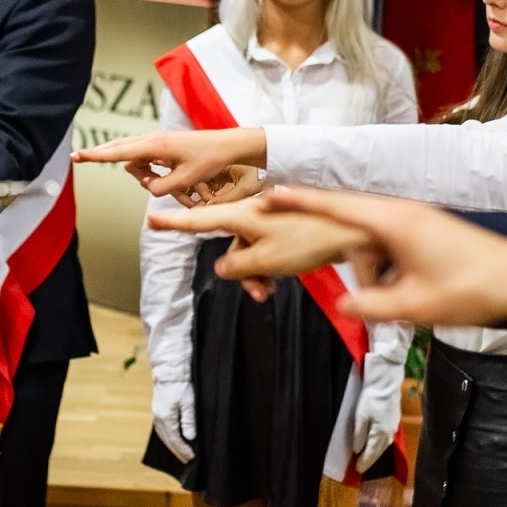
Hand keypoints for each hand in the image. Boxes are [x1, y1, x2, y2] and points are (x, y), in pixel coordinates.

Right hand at [72, 127, 266, 205]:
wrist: (231, 145)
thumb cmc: (210, 159)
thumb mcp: (186, 180)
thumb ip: (161, 187)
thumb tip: (147, 186)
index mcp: (155, 146)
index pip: (118, 152)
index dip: (96, 156)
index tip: (77, 156)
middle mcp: (153, 140)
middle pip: (118, 148)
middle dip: (103, 155)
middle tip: (80, 157)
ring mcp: (158, 141)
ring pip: (132, 154)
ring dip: (139, 171)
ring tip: (169, 181)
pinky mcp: (165, 145)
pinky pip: (145, 156)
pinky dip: (147, 167)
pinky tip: (159, 175)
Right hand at [147, 198, 370, 300]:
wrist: (355, 231)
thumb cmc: (310, 238)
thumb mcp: (265, 259)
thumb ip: (237, 266)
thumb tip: (222, 268)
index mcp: (243, 215)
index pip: (201, 220)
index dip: (175, 223)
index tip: (152, 220)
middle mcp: (254, 214)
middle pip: (231, 246)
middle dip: (240, 272)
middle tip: (258, 292)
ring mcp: (272, 221)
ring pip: (251, 253)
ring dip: (257, 275)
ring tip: (272, 291)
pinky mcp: (289, 229)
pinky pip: (268, 251)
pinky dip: (272, 267)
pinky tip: (282, 281)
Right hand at [151, 373, 196, 462]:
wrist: (169, 371)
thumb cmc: (181, 385)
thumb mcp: (189, 403)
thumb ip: (188, 421)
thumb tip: (189, 437)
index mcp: (166, 418)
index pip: (175, 439)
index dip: (183, 449)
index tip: (191, 457)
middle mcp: (159, 418)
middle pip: (167, 440)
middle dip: (177, 451)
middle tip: (186, 460)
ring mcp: (156, 414)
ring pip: (163, 435)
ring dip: (171, 445)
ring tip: (180, 453)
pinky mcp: (157, 410)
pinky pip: (161, 429)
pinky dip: (167, 437)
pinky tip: (172, 439)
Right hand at [251, 186, 506, 327]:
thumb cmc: (472, 288)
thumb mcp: (413, 305)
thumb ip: (371, 306)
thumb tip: (343, 305)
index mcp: (393, 221)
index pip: (334, 206)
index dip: (297, 201)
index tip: (266, 194)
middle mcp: (402, 212)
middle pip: (348, 217)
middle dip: (322, 229)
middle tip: (297, 235)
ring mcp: (417, 221)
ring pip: (371, 237)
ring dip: (364, 263)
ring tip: (381, 294)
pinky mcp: (428, 233)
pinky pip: (390, 244)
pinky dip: (382, 265)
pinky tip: (396, 291)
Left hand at [353, 354, 401, 471]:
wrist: (386, 380)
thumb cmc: (371, 397)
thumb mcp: (360, 416)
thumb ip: (359, 434)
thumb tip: (358, 450)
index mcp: (380, 433)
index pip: (371, 453)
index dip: (364, 462)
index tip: (357, 470)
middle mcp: (389, 432)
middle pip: (379, 451)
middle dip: (370, 460)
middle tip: (361, 467)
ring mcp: (394, 425)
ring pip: (384, 444)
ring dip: (376, 452)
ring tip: (368, 457)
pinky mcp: (395, 418)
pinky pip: (388, 437)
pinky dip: (381, 443)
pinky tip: (377, 442)